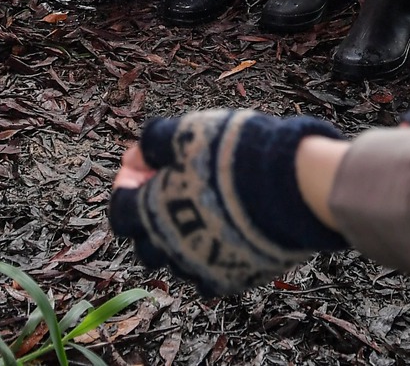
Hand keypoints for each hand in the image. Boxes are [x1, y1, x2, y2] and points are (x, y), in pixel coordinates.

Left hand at [108, 110, 346, 296]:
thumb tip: (139, 152)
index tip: (142, 165)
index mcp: (150, 213)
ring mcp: (202, 268)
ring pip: (177, 259)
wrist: (289, 186)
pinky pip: (211, 274)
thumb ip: (154, 141)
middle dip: (150, 215)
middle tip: (170, 187)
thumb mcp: (187, 132)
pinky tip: (224, 230)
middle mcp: (170, 249)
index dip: (126, 185)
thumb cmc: (232, 155)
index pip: (119, 210)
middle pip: (145, 241)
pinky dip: (211, 255)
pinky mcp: (233, 277)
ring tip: (202, 207)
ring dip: (180, 236)